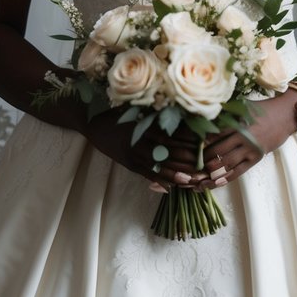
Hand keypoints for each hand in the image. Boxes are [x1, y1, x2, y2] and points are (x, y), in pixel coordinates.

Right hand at [82, 109, 205, 188]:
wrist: (92, 123)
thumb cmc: (117, 113)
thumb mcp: (137, 109)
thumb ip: (155, 114)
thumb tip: (180, 113)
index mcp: (147, 125)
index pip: (173, 135)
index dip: (189, 141)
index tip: (204, 145)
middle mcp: (142, 140)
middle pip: (170, 152)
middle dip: (187, 160)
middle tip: (204, 166)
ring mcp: (135, 153)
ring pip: (160, 165)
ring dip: (176, 173)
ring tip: (192, 180)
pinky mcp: (129, 163)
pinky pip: (147, 174)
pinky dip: (159, 180)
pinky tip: (171, 187)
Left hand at [197, 90, 296, 188]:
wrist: (284, 116)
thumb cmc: (261, 110)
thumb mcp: (243, 107)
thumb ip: (225, 113)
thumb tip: (204, 117)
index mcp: (237, 122)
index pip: (213, 135)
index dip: (199, 143)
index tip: (187, 148)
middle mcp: (243, 137)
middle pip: (217, 151)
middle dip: (202, 159)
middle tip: (189, 165)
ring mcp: (250, 149)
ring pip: (226, 163)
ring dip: (211, 171)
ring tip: (197, 176)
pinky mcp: (255, 159)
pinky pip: (238, 171)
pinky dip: (225, 178)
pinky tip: (214, 182)